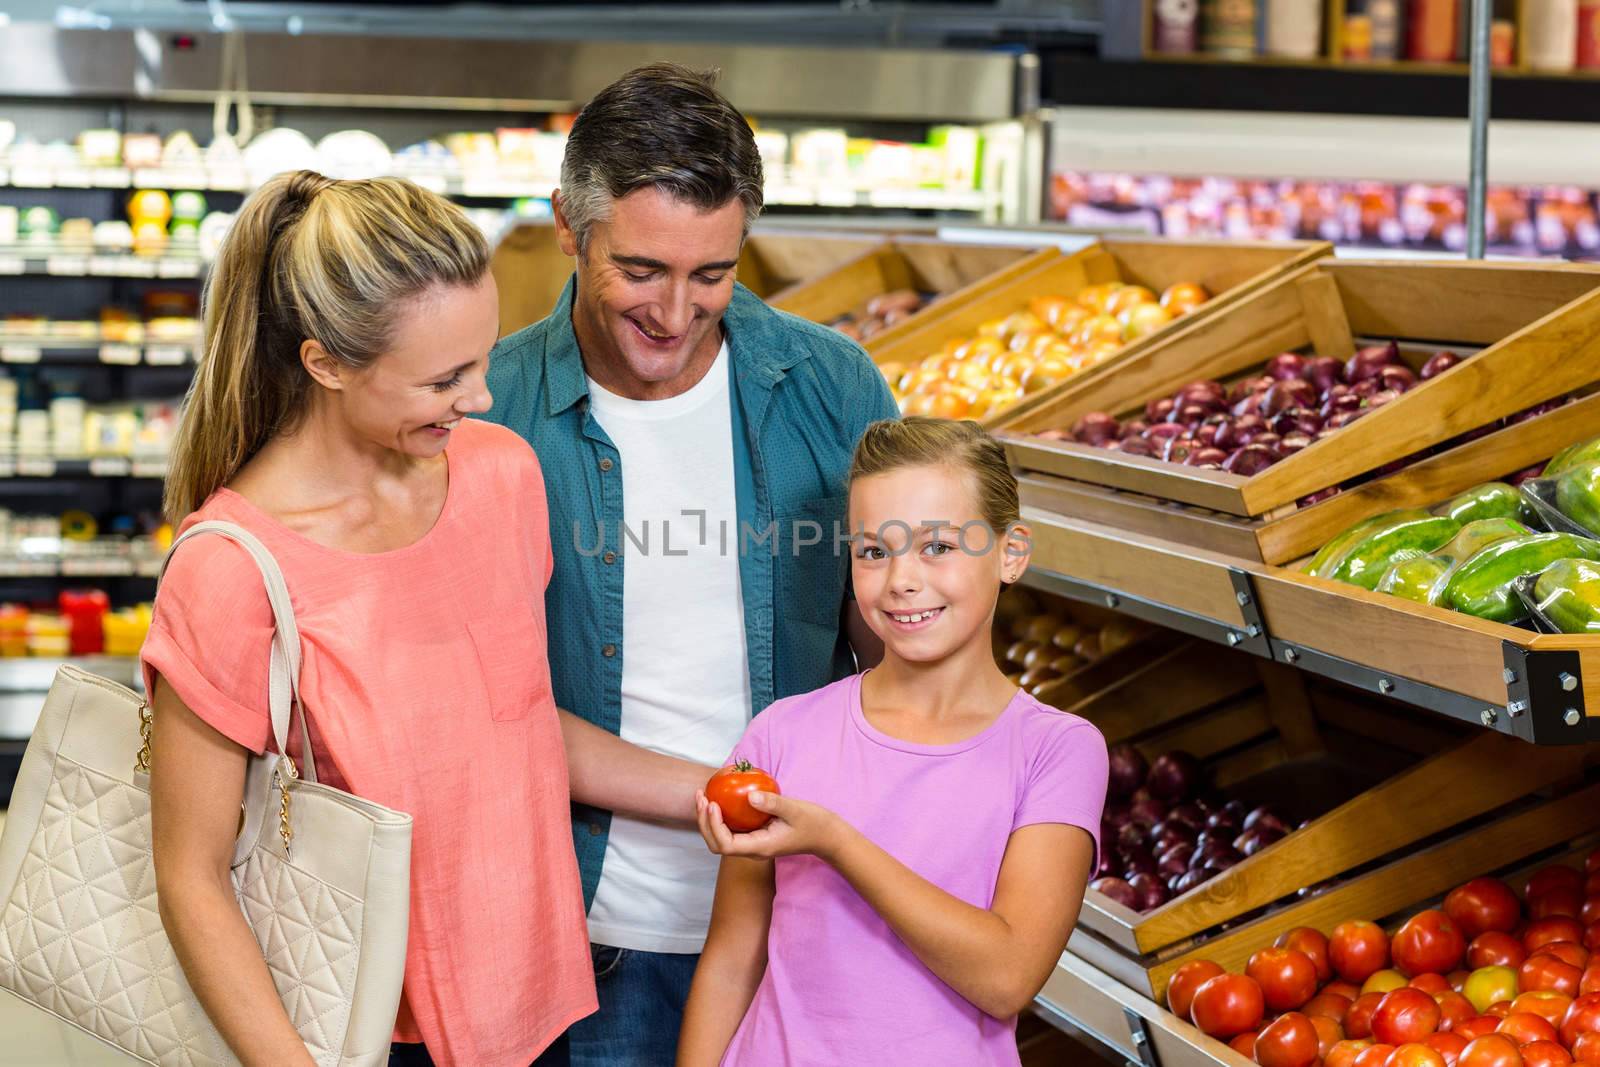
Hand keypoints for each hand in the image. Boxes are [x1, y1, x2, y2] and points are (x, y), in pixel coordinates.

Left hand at [695, 788, 849, 861]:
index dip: (714, 826)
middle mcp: (753, 849)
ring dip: (708, 819)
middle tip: (701, 797)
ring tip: (703, 796)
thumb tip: (750, 795)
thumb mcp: (795, 810)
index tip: (714, 804)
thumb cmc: (813, 824)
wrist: (826, 836)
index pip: (726, 845)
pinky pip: (731, 830)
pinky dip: (720, 817)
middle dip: (704, 822)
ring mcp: (753, 844)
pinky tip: (719, 799)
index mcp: (760, 847)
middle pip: (717, 844)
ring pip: (721, 839)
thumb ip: (772, 803)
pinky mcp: (755, 836)